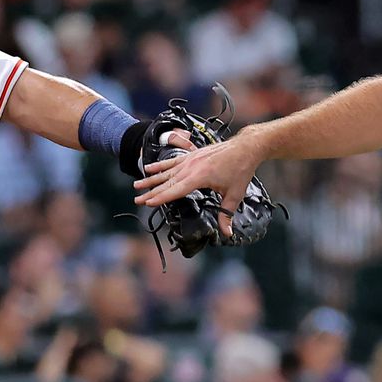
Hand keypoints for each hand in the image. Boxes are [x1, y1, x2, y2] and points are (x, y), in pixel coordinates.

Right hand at [133, 131, 263, 237]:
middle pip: (167, 182)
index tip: (148, 203)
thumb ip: (226, 214)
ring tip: (136, 185)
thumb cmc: (240, 170)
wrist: (245, 148)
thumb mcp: (235, 194)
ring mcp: (190, 160)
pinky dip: (159, 165)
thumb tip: (227, 233)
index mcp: (200, 176)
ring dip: (150, 179)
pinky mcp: (191, 155)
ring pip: (166, 171)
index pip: (176, 190)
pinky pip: (172, 162)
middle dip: (151, 191)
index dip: (161, 197)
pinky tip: (148, 168)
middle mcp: (192, 167)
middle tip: (137, 199)